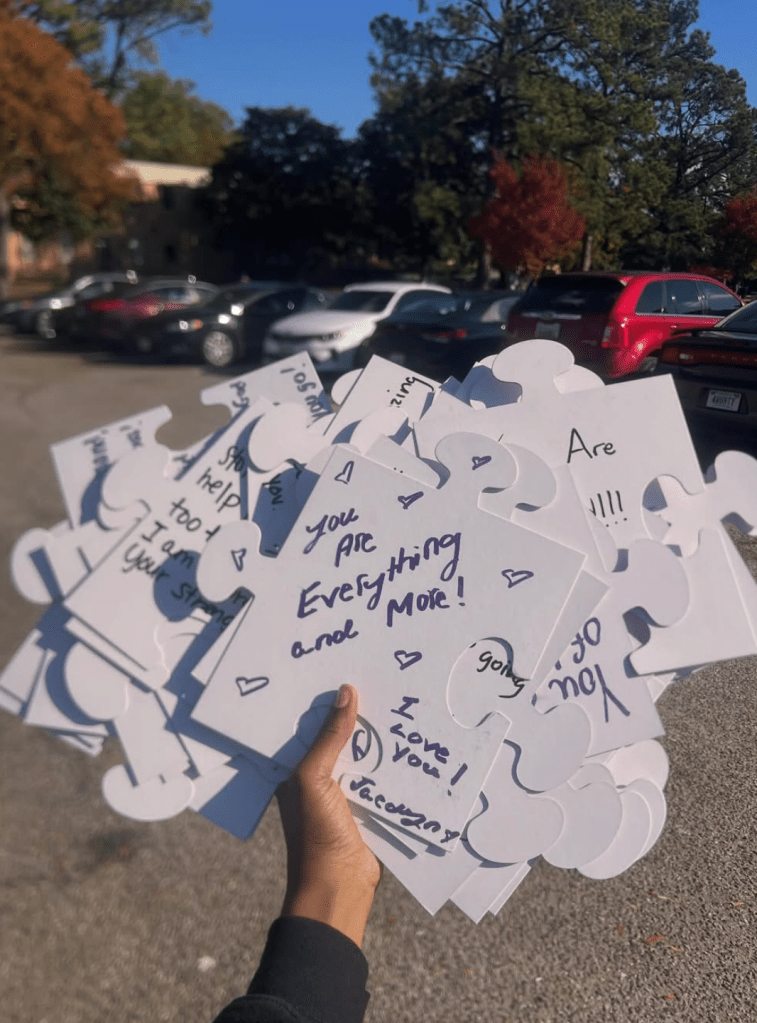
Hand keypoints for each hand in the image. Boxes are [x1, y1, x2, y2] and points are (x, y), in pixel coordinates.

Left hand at [276, 685, 380, 946]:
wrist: (339, 888)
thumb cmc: (315, 834)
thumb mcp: (315, 778)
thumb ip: (329, 738)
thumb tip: (346, 693)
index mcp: (295, 771)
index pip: (307, 727)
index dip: (322, 702)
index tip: (341, 670)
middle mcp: (317, 780)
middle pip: (338, 739)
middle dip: (354, 715)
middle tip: (376, 678)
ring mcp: (343, 795)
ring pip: (362, 756)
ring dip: (377, 738)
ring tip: (397, 700)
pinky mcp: (367, 809)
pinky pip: (380, 779)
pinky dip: (391, 764)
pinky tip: (408, 741)